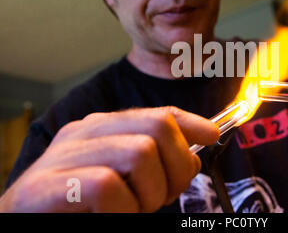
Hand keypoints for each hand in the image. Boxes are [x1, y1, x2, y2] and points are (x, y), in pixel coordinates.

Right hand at [0, 107, 218, 212]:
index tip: (212, 135)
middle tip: (162, 198)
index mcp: (102, 129)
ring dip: (149, 194)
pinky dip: (122, 209)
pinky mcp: (43, 187)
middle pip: (156, 128)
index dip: (190, 123)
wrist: (27, 223)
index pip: (157, 114)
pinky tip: (113, 216)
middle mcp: (83, 134)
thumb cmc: (80, 208)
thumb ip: (152, 164)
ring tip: (133, 211)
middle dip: (175, 167)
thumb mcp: (123, 179)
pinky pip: (105, 185)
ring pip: (139, 153)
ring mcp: (62, 157)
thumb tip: (193, 156)